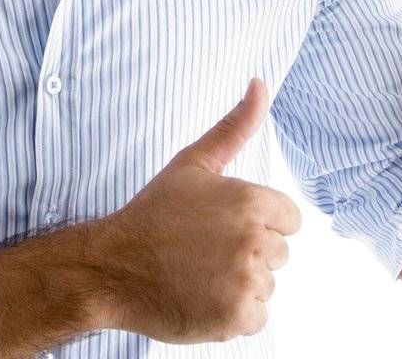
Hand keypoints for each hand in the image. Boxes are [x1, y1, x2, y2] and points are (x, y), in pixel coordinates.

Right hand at [88, 78, 301, 342]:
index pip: (289, 219)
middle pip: (279, 253)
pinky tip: (202, 298)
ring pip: (267, 286)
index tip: (224, 227)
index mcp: (250, 201)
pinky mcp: (235, 317)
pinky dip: (232, 315)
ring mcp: (244, 281)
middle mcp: (253, 240)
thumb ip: (234, 126)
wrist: (112, 267)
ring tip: (200, 274)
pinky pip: (256, 317)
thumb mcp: (194, 163)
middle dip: (249, 254)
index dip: (259, 223)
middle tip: (205, 251)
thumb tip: (260, 84)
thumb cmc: (153, 214)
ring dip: (240, 285)